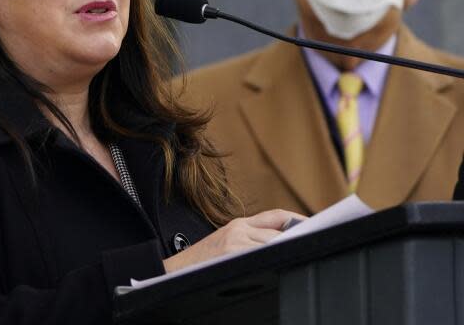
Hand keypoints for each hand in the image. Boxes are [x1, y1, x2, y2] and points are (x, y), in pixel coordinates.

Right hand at [162, 209, 305, 273]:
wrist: (171, 271)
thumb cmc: (200, 264)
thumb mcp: (224, 243)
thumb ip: (249, 239)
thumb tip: (283, 242)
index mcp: (237, 225)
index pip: (276, 216)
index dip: (299, 220)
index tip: (315, 226)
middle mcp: (238, 229)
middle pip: (280, 230)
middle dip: (298, 237)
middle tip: (317, 243)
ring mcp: (236, 242)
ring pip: (274, 242)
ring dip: (289, 249)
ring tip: (302, 255)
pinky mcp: (233, 254)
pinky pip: (263, 254)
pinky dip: (276, 257)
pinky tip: (283, 263)